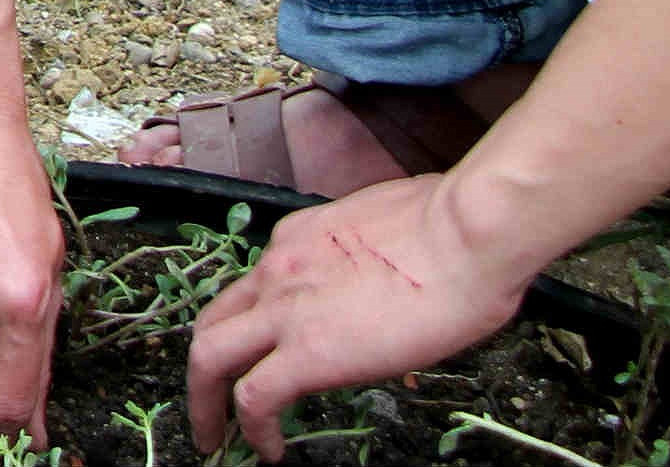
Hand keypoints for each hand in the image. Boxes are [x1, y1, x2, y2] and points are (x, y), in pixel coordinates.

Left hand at [187, 176, 526, 460]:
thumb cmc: (453, 226)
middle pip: (213, 321)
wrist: (466, 235)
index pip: (255, 286)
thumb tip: (384, 282)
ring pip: (210, 355)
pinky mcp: (308, 351)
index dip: (248, 326)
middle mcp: (279, 268)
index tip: (259, 353)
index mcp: (298, 239)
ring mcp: (286, 308)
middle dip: (203, 367)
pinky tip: (268, 450)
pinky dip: (251, 429)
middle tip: (210, 405)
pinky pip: (255, 397)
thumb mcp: (386, 229)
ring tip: (215, 438)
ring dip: (205, 402)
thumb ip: (364, 257)